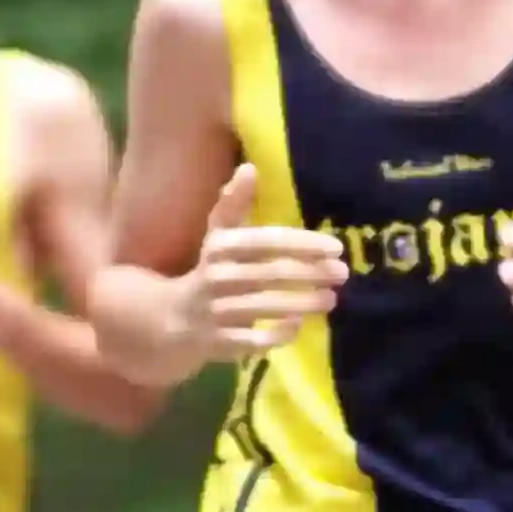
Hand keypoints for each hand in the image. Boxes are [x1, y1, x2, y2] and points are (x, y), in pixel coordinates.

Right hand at [187, 162, 348, 355]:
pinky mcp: (220, 344)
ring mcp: (217, 312)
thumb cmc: (207, 272)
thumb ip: (234, 204)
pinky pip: (254, 341)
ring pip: (266, 307)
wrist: (170, 320)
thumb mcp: (217, 237)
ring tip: (332, 298)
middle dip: (310, 274)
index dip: (302, 244)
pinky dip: (277, 334)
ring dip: (303, 303)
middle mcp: (216, 278)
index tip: (335, 247)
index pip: (266, 242)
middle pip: (270, 274)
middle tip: (342, 274)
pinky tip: (298, 325)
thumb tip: (250, 167)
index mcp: (220, 247)